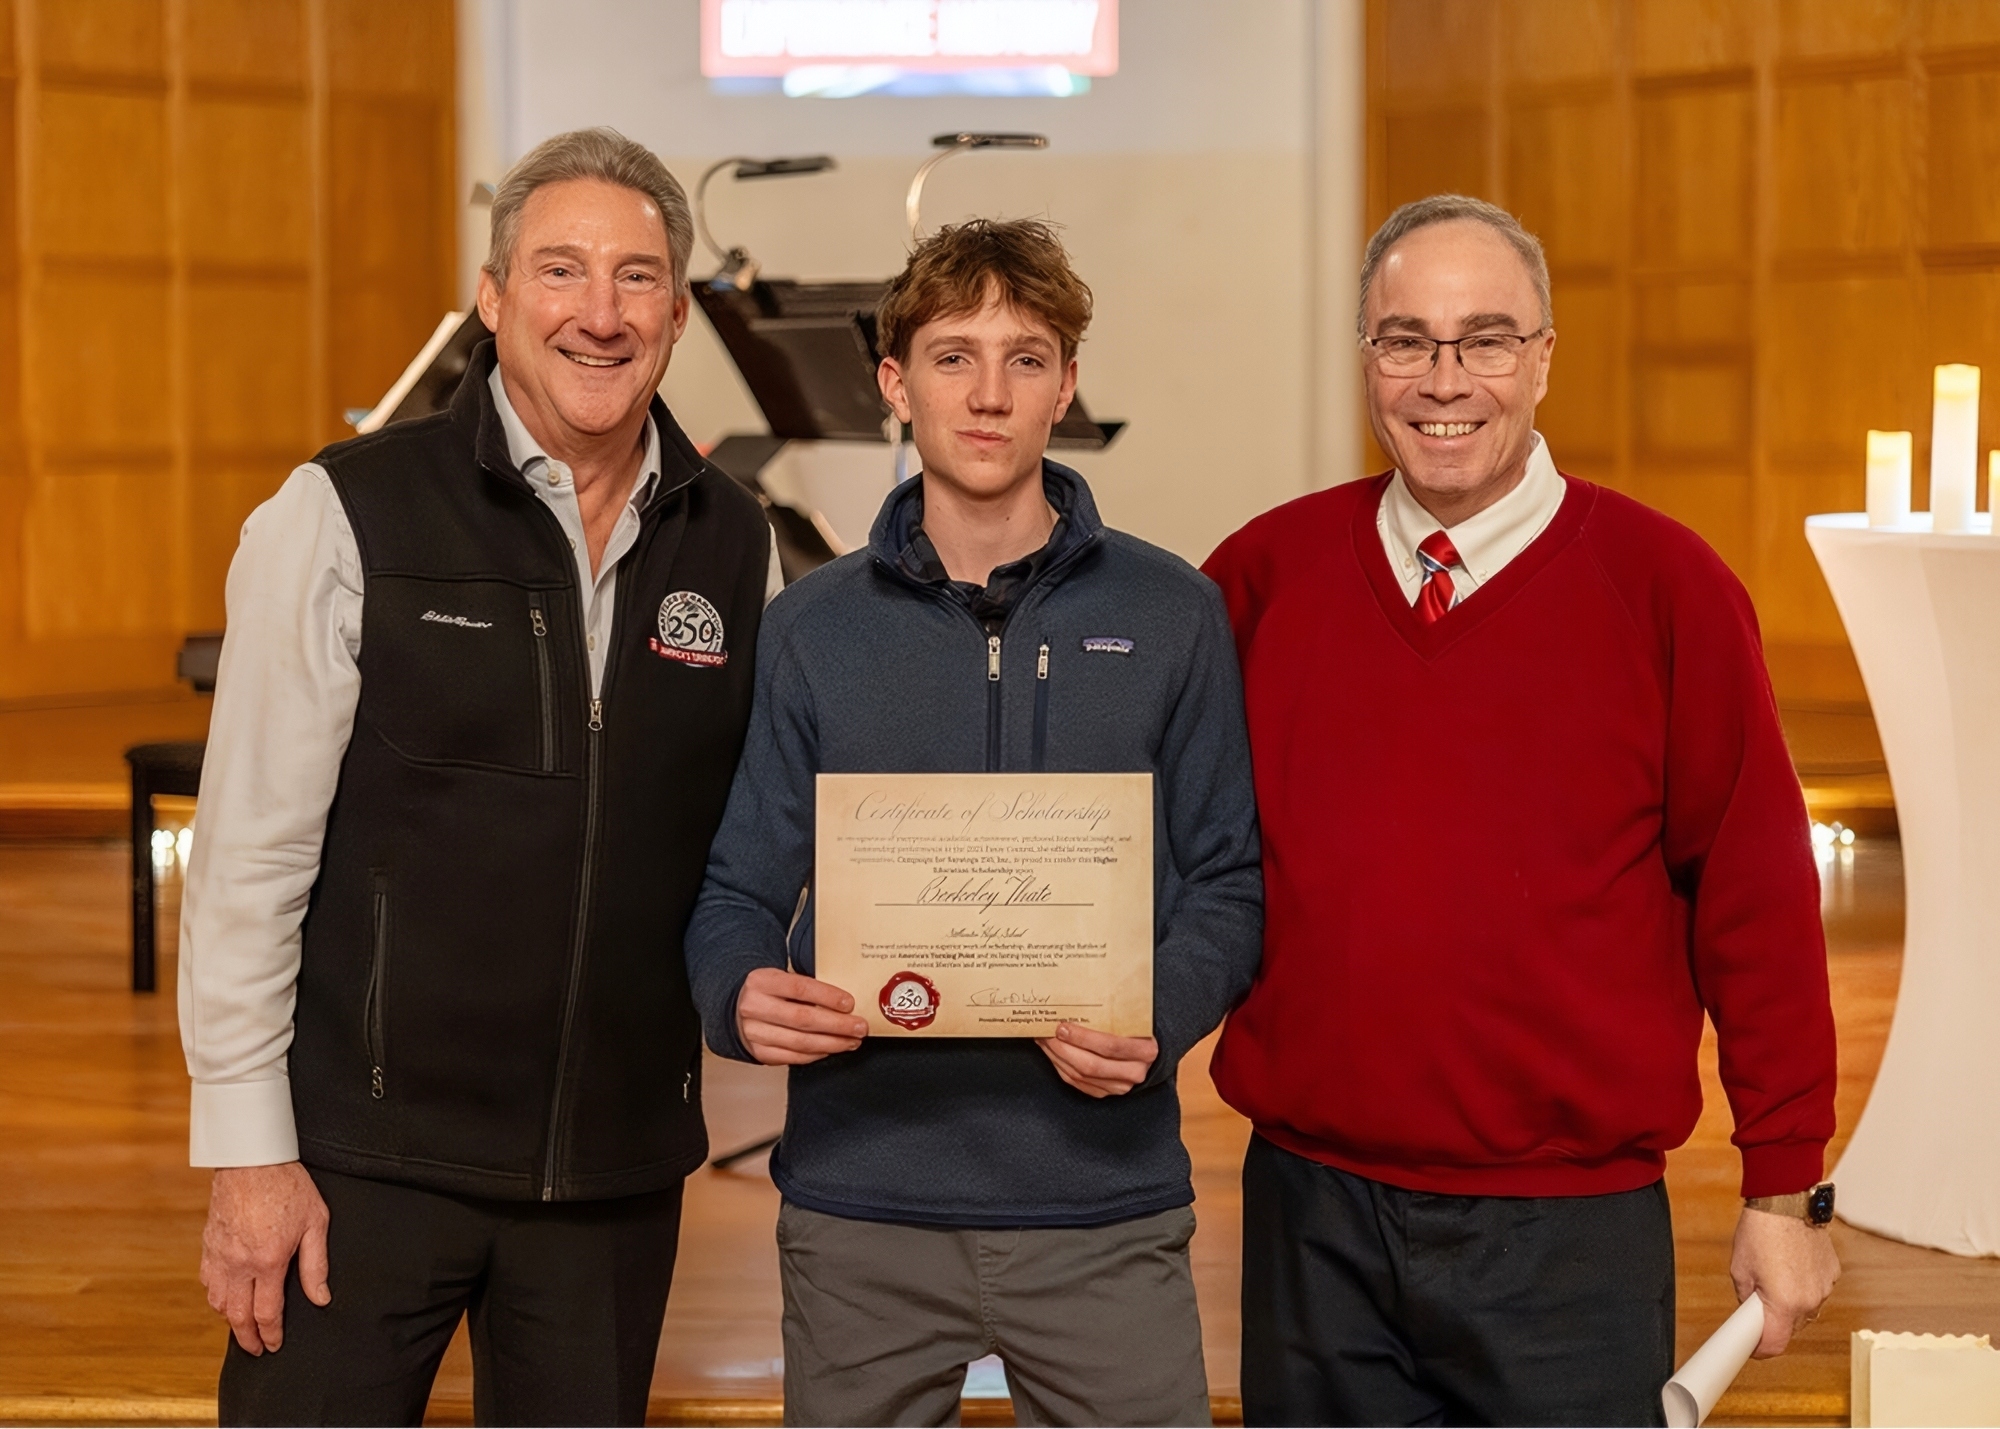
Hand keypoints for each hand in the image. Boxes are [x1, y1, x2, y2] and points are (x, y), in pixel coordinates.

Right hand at [200, 1162, 330, 1354]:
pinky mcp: (208, 1245)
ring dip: (229, 1319)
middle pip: (237, 1316)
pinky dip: (216, 1297)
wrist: (252, 1158)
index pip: (267, 1312)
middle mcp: (239, 1264)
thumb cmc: (289, 1186)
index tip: (274, 1346)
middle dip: (247, 1338)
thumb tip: (320, 1298)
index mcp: (268, 1261)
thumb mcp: (316, 1222)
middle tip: (256, 1350)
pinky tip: (227, 1297)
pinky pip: (207, 1282)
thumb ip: (316, 1264)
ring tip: (243, 1326)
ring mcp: (219, 1255)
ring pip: (218, 1302)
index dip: (271, 1334)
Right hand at [736, 967, 868, 1064]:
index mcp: (762, 981)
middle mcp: (754, 1007)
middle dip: (837, 1025)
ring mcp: (754, 1032)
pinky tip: (832, 1049)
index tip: (850, 1004)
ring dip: (831, 1043)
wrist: (736, 1008)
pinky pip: (793, 1057)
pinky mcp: (759, 1052)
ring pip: (800, 1042)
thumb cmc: (769, 992)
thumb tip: (846, 1001)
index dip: (827, 997)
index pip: (800, 988)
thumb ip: (807, 986)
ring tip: (852, 1041)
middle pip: (802, 1019)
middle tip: (859, 1027)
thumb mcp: (781, 978)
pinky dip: (816, 1054)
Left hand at [1035, 1022, 1158, 1097]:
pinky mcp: (1103, 1093)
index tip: (1063, 1027)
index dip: (1083, 1038)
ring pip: (1080, 1075)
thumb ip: (1112, 1014)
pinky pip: (1076, 1082)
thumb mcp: (1131, 1019)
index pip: (1110, 1046)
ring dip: (1057, 1057)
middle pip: (1091, 1065)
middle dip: (1063, 1048)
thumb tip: (1073, 1003)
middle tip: (1047, 1033)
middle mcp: (1134, 1072)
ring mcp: (1119, 1087)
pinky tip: (1051, 1052)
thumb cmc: (1135, 1030)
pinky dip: (1059, 1066)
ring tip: (1044, 1040)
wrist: (1143, 1053)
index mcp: (1145, 1051)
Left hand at [1731, 1206, 1840, 1356]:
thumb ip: (1746, 1298)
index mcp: (1785, 1302)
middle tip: (1755, 1303)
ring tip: (1773, 1277)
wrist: (1787, 1200)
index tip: (1750, 1347)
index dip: (1758, 1348)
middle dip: (1772, 1322)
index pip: (1774, 1344)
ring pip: (1805, 1312)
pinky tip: (1790, 1267)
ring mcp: (1825, 1288)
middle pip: (1791, 1329)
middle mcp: (1810, 1300)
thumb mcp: (1740, 1269)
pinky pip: (1816, 1293)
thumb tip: (1750, 1312)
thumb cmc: (1761, 1230)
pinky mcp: (1833, 1275)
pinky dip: (1803, 1288)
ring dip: (1789, 1305)